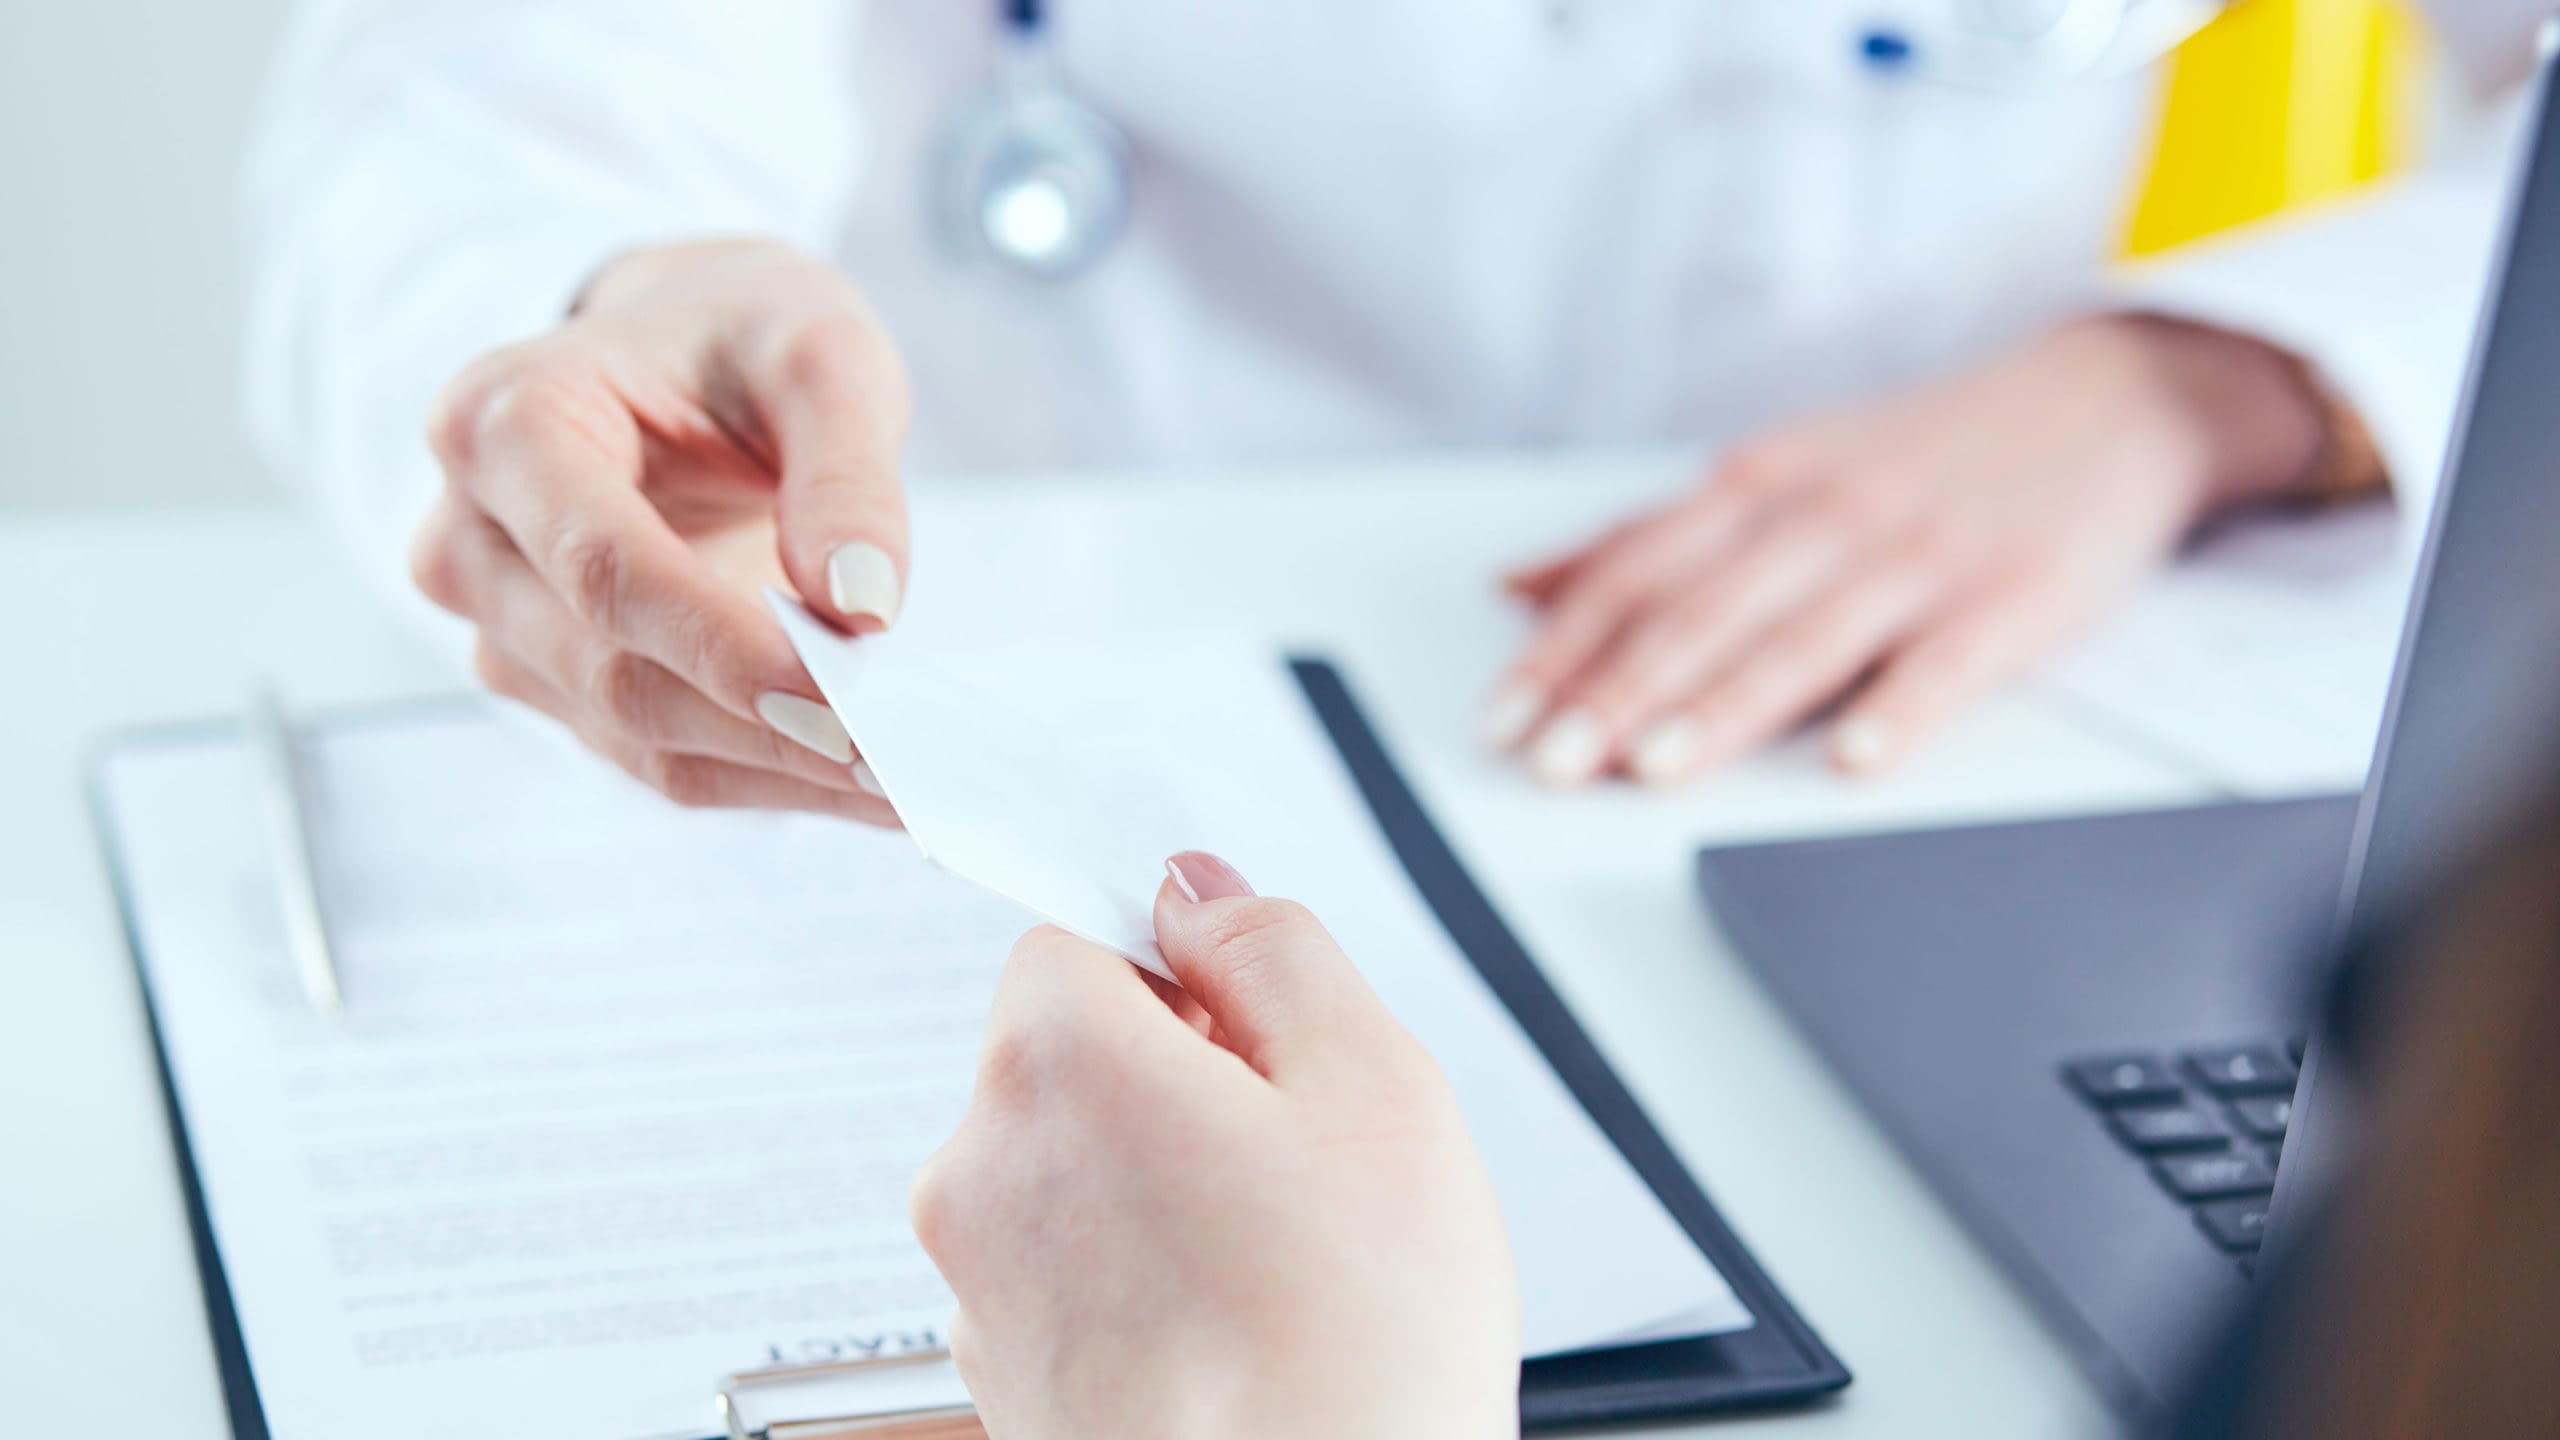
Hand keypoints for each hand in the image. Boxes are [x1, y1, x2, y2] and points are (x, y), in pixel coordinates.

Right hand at [411, 238, 910, 820]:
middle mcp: (471, 536)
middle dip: (768, 726)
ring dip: (781, 769)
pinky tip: (869, 782)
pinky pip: (663, 758)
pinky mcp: (556, 685)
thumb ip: (846, 470)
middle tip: (906, 758)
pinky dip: (772, 776)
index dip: (725, 646)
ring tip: (910, 780)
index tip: (845, 698)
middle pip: (616, 671)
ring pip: (640, 737)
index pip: (607, 569)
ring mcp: (502, 625)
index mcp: (507, 425)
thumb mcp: (818, 352)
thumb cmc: (742, 337)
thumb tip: (862, 606)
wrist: (684, 353)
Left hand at [912, 853, 1518, 1439]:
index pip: (1074, 936)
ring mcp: (979, 1288)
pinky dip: (1138, 1283)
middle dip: (1176, 1080)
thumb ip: (1275, 949)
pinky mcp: (1002, 1380)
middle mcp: (981, 1169)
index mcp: (1056, 1066)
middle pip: (1067, 1055)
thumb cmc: (1354, 1353)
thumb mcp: (1375, 1085)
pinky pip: (1068, 1275)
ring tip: (1275, 1268)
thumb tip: (1198, 890)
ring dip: (1159, 1186)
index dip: (1184, 971)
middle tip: (1297, 1162)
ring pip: (1071, 1170)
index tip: (1257, 1034)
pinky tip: (1236, 1333)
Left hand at [1486, 315, 2332, 784]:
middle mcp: (1827, 512)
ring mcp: (1920, 553)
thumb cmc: (1920, 454)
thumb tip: (1520, 586)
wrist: (2108, 397)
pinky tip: (1856, 757)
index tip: (1503, 720)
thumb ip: (1653, 537)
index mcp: (1760, 484)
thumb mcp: (1776, 469)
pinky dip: (1900, 708)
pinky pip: (1948, 659)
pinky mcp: (2014, 594)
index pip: (1636, 572)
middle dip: (1616, 692)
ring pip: (1803, 637)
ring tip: (1656, 767)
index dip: (1562, 650)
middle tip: (1551, 762)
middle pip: (1703, 611)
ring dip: (1723, 706)